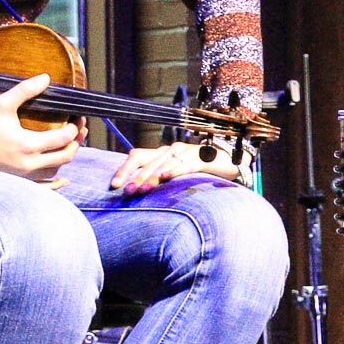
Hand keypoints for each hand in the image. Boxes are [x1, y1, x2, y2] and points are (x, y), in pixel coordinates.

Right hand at [0, 73, 79, 179]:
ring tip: (71, 144)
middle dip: (77, 142)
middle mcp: (29, 164)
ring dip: (66, 157)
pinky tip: (64, 180)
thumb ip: (25, 90)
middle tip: (81, 130)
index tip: (77, 118)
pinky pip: (43, 188)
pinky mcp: (17, 182)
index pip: (63, 138)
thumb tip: (46, 78)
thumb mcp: (2, 104)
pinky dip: (56, 184)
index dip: (76, 127)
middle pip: (65, 156)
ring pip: (56, 171)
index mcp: (28, 145)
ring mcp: (23, 176)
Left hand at [108, 139, 245, 194]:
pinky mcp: (200, 159)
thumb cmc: (200, 170)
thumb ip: (160, 179)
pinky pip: (184, 165)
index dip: (124, 169)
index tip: (114, 186)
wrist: (229, 161)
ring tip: (140, 190)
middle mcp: (170, 150)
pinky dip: (174, 171)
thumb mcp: (176, 173)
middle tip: (126, 192)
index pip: (137, 156)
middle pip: (146, 161)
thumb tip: (138, 193)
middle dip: (134, 177)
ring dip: (150, 178)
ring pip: (162, 165)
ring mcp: (185, 153)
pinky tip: (166, 178)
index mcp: (162, 153)